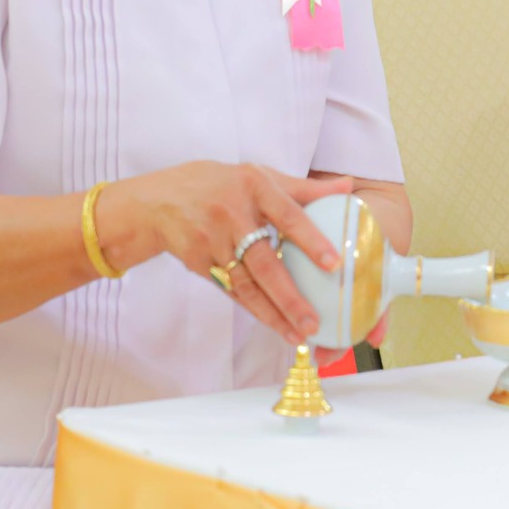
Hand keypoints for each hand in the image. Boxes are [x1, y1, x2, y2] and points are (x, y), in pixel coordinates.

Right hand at [99, 163, 355, 345]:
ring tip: (297, 333)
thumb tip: (349, 186)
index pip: (287, 215)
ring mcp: (212, 242)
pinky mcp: (199, 263)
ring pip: (246, 285)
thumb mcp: (259, 175)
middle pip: (264, 262)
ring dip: (272, 313)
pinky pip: (231, 290)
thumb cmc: (220, 184)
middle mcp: (232, 215)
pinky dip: (253, 309)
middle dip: (289, 296)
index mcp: (254, 187)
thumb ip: (304, 187)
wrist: (159, 200)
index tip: (334, 263)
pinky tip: (273, 324)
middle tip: (313, 322)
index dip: (310, 240)